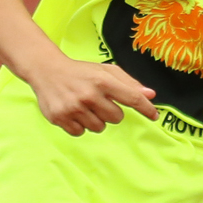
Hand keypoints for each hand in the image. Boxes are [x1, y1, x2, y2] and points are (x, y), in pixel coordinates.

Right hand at [21, 53, 157, 134]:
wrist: (47, 71)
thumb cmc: (82, 72)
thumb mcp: (105, 71)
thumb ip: (129, 83)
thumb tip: (151, 95)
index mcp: (103, 80)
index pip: (132, 98)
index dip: (146, 108)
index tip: (155, 116)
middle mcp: (89, 94)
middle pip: (116, 118)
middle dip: (111, 112)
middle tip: (98, 101)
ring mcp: (74, 107)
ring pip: (99, 128)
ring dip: (95, 119)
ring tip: (84, 106)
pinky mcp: (60, 118)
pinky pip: (81, 132)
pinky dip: (80, 125)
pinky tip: (74, 112)